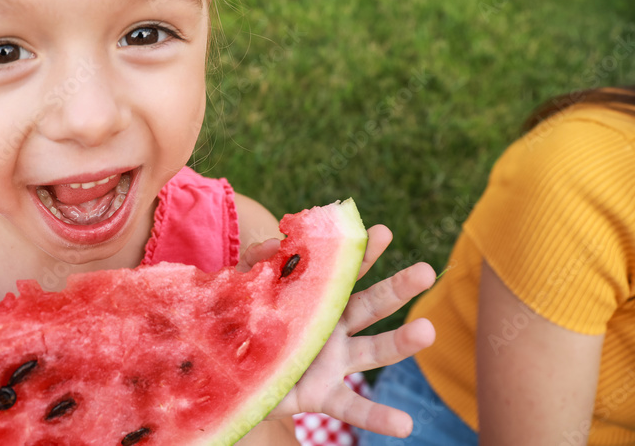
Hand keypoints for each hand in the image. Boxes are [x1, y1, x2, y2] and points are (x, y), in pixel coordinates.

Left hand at [239, 225, 436, 437]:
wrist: (229, 375)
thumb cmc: (240, 326)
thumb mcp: (240, 288)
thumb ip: (256, 263)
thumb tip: (277, 243)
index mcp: (317, 299)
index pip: (344, 271)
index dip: (362, 253)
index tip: (380, 232)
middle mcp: (333, 329)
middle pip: (371, 305)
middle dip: (399, 287)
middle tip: (426, 271)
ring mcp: (332, 362)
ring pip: (374, 351)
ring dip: (402, 342)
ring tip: (428, 330)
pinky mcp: (322, 396)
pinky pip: (353, 407)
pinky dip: (379, 417)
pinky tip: (406, 425)